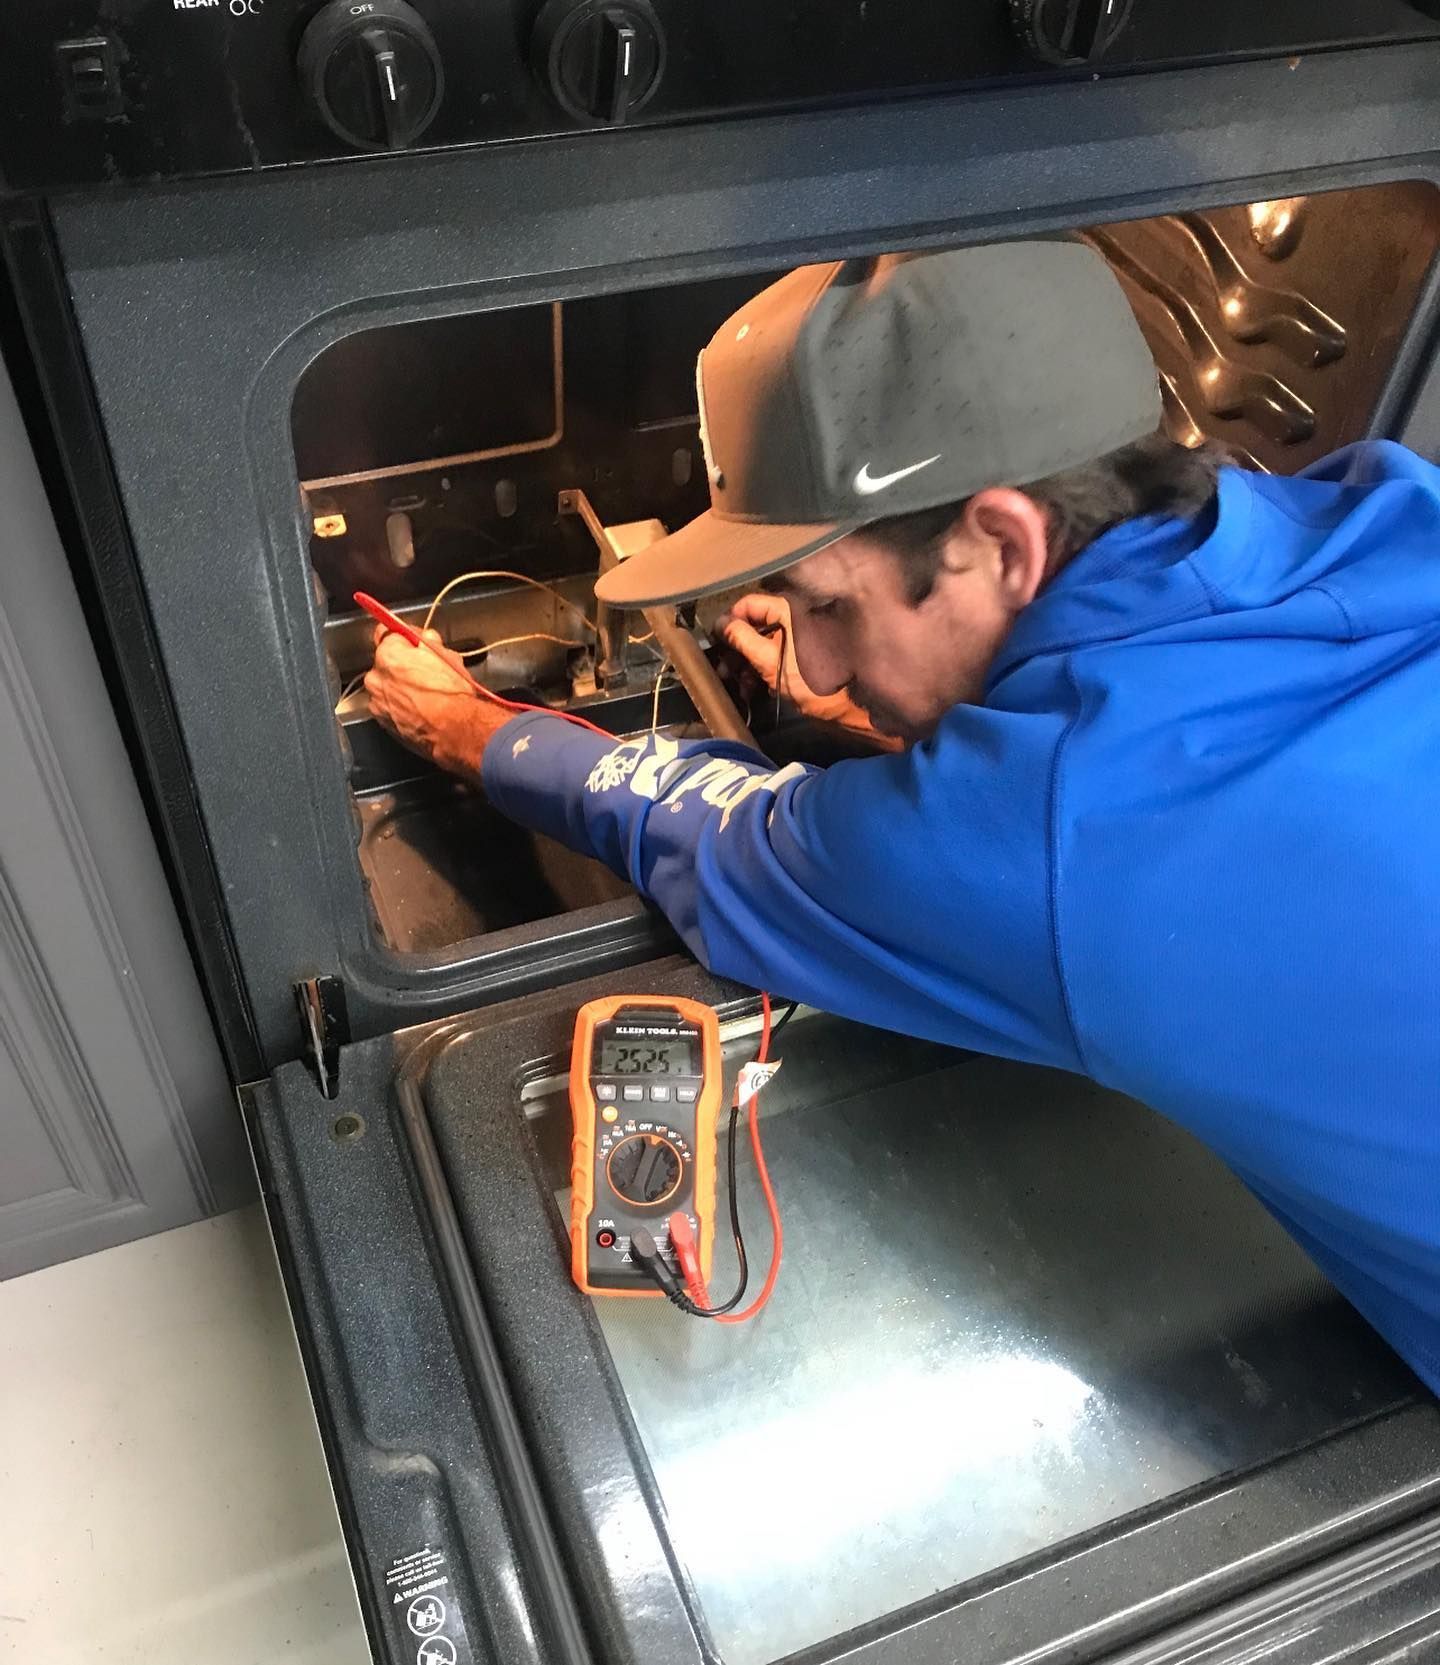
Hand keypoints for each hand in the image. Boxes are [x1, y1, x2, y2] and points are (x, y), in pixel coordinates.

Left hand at [363, 627, 511, 780]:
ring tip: (426, 694)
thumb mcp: (448, 656)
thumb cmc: (451, 695)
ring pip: (387, 687)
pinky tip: (421, 709)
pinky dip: (401, 707)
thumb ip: (428, 642)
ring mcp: (378, 703)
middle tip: (426, 671)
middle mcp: (376, 678)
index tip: (413, 641)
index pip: (386, 633)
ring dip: (401, 687)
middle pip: (386, 663)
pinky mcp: (384, 724)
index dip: (405, 637)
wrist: (454, 731)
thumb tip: (425, 638)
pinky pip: (390, 708)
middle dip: (403, 665)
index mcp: (388, 655)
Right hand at [716, 594, 885, 738]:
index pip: (746, 605)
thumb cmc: (810, 680)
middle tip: (722, 671)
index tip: (717, 644)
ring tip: (738, 686)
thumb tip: (719, 623)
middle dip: (734, 650)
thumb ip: (741, 638)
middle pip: (750, 626)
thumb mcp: (768, 659)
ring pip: (757, 645)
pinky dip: (758, 672)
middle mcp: (789, 619)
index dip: (728, 622)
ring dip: (743, 665)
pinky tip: (751, 691)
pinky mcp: (795, 658)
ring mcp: (792, 640)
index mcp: (786, 610)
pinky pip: (769, 658)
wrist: (846, 706)